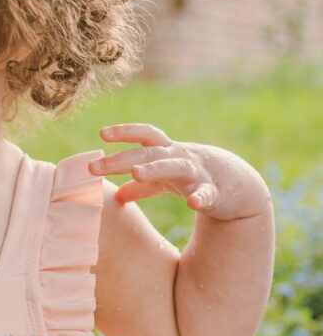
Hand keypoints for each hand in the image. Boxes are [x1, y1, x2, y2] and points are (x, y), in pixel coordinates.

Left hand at [88, 124, 271, 219]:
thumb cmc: (196, 179)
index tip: (102, 134)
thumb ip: (142, 186)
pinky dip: (201, 197)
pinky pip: (208, 194)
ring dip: (155, 168)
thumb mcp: (166, 181)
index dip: (125, 132)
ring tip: (135, 172)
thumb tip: (115, 195)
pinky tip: (193, 203)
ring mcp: (198, 174)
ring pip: (176, 166)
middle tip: (94, 167)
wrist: (240, 189)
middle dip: (121, 159)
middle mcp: (180, 157)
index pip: (144, 136)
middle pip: (149, 152)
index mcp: (167, 152)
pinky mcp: (215, 193)